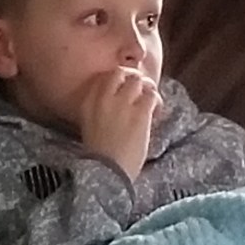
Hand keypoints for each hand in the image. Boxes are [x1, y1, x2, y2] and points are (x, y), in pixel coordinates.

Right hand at [79, 67, 161, 181]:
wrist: (107, 171)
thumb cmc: (99, 155)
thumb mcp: (90, 126)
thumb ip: (100, 109)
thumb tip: (119, 100)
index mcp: (88, 102)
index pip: (104, 77)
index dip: (117, 81)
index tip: (123, 91)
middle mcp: (103, 98)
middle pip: (121, 72)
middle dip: (133, 79)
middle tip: (140, 92)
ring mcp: (122, 104)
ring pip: (139, 80)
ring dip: (147, 89)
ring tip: (149, 103)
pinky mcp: (139, 113)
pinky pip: (152, 96)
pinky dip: (157, 103)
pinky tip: (155, 114)